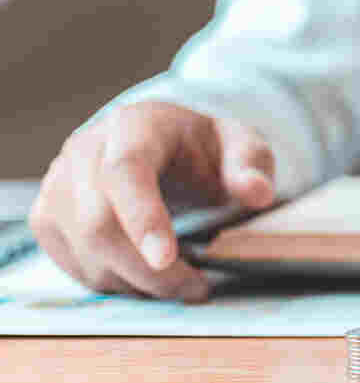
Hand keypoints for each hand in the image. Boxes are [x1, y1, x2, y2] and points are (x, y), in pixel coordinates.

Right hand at [28, 102, 275, 300]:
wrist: (163, 146)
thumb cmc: (203, 150)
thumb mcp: (240, 147)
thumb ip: (251, 166)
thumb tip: (256, 192)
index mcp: (134, 125)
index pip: (126, 171)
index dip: (143, 217)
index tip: (168, 259)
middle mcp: (84, 149)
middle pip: (98, 222)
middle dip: (148, 270)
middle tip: (195, 288)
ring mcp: (58, 182)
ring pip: (84, 250)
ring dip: (134, 281)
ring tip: (179, 281)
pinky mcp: (48, 215)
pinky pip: (72, 263)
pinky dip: (113, 282)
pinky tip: (146, 277)